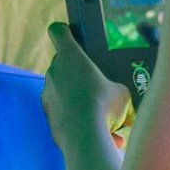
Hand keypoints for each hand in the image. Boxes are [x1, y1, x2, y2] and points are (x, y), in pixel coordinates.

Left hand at [42, 23, 133, 148]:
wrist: (84, 137)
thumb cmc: (104, 107)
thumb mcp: (122, 93)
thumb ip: (117, 89)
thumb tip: (122, 102)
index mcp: (71, 56)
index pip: (59, 31)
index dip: (65, 32)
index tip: (73, 36)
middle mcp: (54, 71)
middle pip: (64, 64)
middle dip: (79, 74)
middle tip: (99, 86)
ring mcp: (47, 93)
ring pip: (64, 90)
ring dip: (80, 100)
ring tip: (104, 118)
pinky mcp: (48, 114)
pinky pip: (64, 111)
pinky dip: (78, 119)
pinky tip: (99, 133)